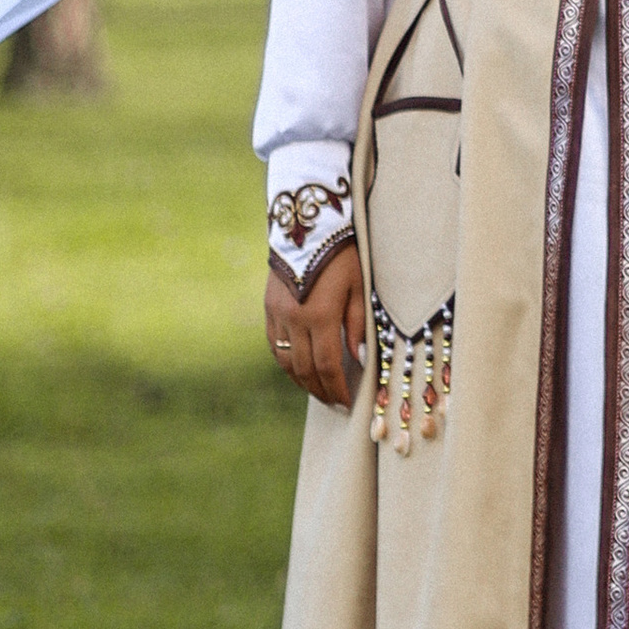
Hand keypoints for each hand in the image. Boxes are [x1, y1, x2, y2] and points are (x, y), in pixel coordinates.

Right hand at [266, 244, 365, 407]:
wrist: (308, 224)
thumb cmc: (343, 253)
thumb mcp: (359, 286)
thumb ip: (359, 325)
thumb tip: (359, 360)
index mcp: (320, 315)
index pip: (328, 365)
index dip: (337, 388)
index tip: (347, 403)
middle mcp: (294, 319)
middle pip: (305, 369)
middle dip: (321, 391)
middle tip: (334, 403)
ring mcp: (277, 314)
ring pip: (286, 361)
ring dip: (302, 381)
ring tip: (318, 390)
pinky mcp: (269, 307)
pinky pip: (274, 344)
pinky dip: (287, 362)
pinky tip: (299, 367)